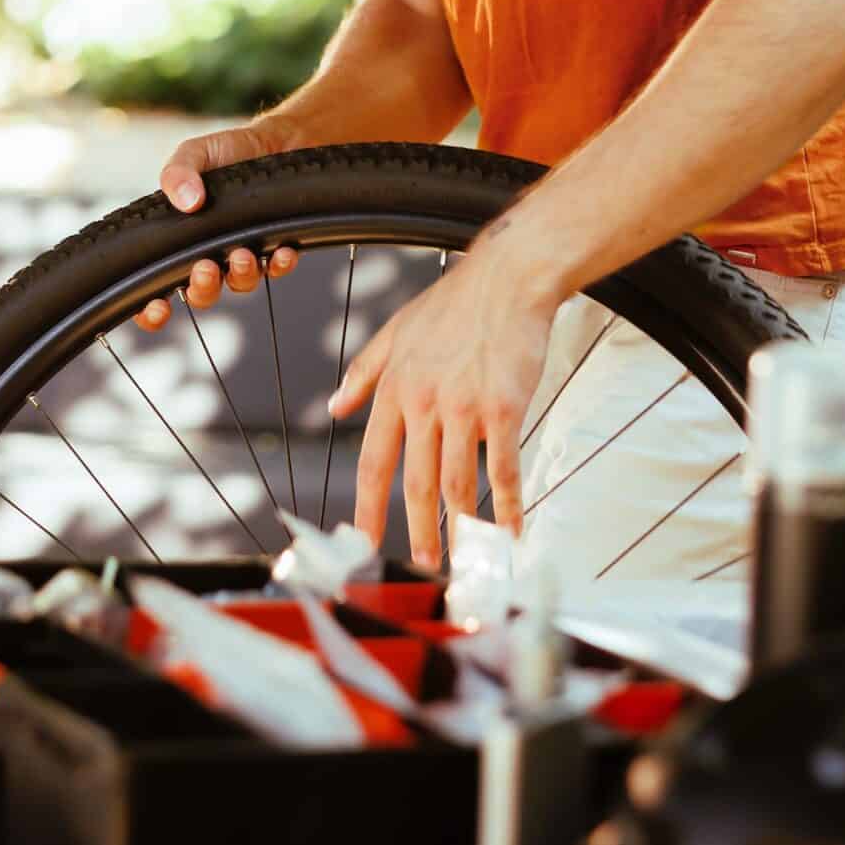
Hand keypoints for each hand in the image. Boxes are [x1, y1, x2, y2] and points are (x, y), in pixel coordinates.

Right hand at [134, 120, 300, 332]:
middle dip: (202, 289)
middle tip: (206, 269)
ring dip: (241, 275)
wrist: (274, 140)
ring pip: (239, 284)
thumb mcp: (194, 153)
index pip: (155, 285)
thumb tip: (186, 202)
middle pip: (200, 294)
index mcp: (180, 238)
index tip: (158, 308)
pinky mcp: (273, 247)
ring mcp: (241, 253)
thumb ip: (178, 172)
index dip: (151, 308)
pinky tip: (279, 251)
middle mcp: (209, 252)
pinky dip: (278, 264)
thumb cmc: (227, 151)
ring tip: (243, 254)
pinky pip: (275, 267)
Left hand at [326, 237, 557, 565]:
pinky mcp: (503, 408)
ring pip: (458, 483)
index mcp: (395, 388)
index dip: (367, 507)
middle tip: (423, 565)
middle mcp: (424, 402)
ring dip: (462, 529)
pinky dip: (508, 505)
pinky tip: (511, 529)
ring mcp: (464, 407)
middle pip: (415, 483)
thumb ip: (363, 373)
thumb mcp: (395, 332)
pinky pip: (504, 468)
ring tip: (467, 559)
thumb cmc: (454, 304)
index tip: (363, 541)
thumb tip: (333, 405)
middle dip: (418, 531)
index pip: (373, 461)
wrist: (507, 279)